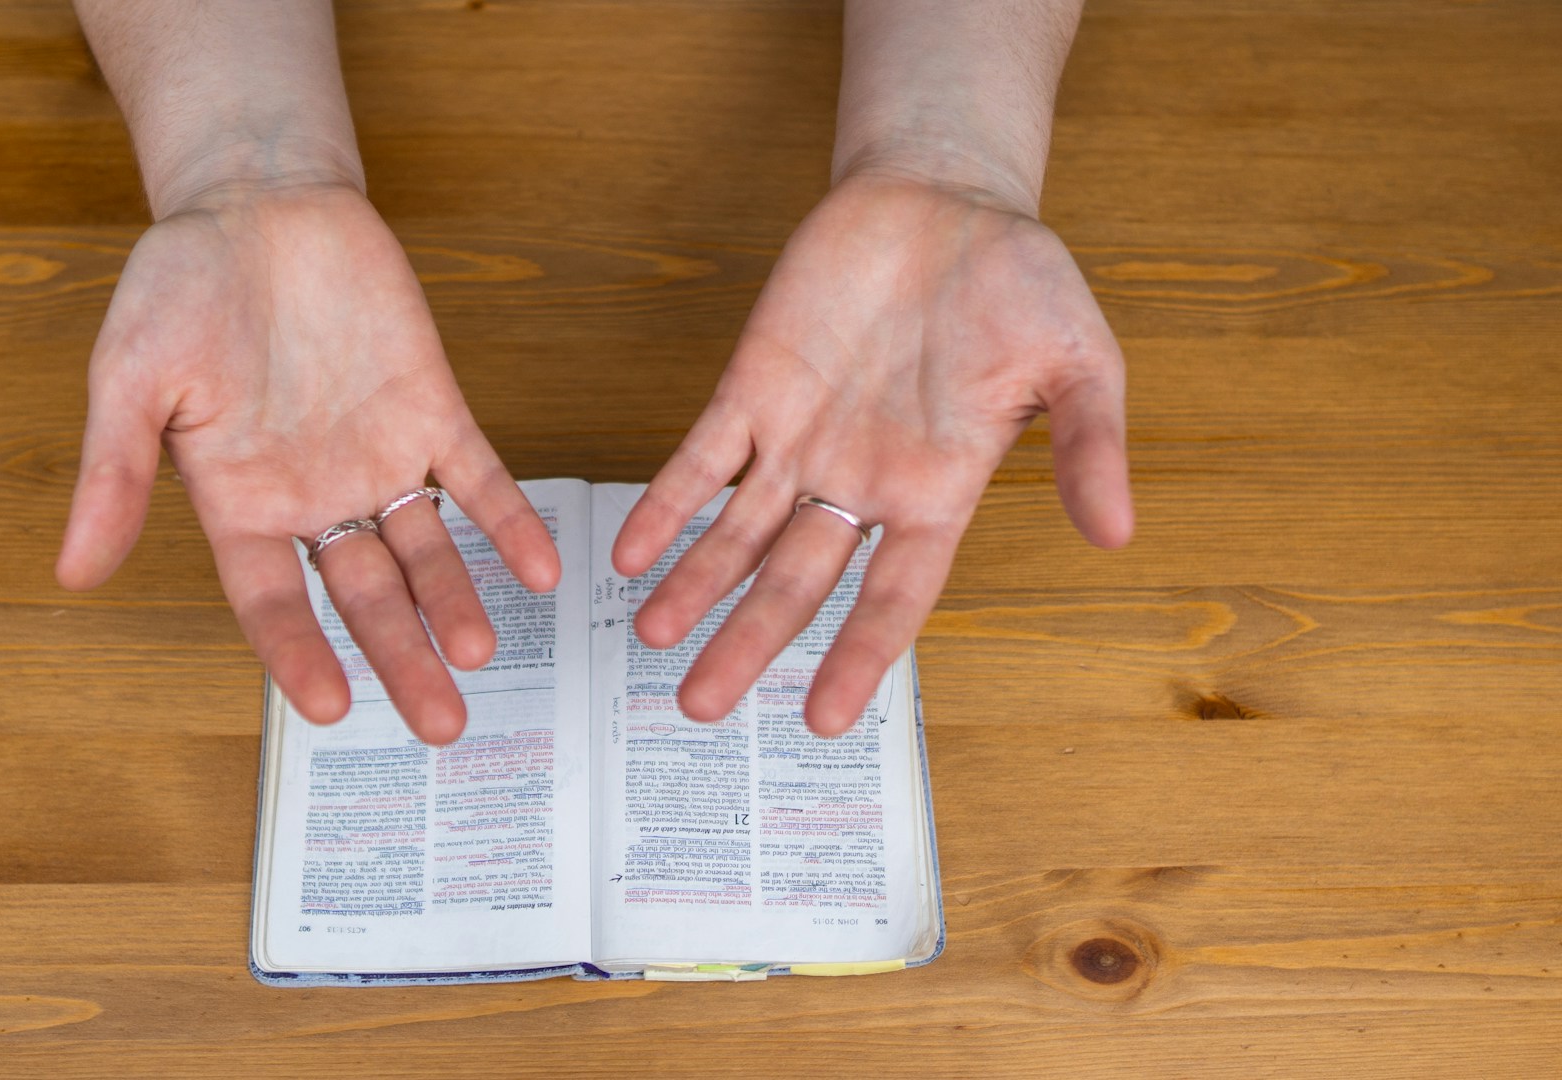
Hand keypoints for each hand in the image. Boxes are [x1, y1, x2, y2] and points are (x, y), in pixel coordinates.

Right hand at [56, 182, 559, 744]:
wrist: (259, 200)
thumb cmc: (179, 285)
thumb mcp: (131, 379)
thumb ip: (116, 475)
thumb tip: (75, 573)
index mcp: (240, 503)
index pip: (273, 602)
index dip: (300, 655)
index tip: (332, 709)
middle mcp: (314, 497)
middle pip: (365, 596)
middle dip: (402, 657)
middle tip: (442, 723)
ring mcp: (377, 455)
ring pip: (426, 550)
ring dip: (456, 601)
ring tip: (482, 652)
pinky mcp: (431, 408)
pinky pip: (478, 476)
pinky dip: (508, 520)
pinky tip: (540, 569)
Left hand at [612, 172, 1131, 734]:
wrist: (947, 198)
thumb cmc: (1021, 282)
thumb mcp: (1080, 361)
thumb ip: (1091, 444)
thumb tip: (1118, 532)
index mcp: (937, 490)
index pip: (893, 595)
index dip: (858, 655)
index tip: (823, 719)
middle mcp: (860, 480)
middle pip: (795, 581)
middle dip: (748, 642)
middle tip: (701, 709)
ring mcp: (802, 436)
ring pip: (736, 532)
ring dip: (695, 585)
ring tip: (651, 642)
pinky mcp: (755, 385)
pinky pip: (701, 457)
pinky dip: (666, 502)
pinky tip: (630, 552)